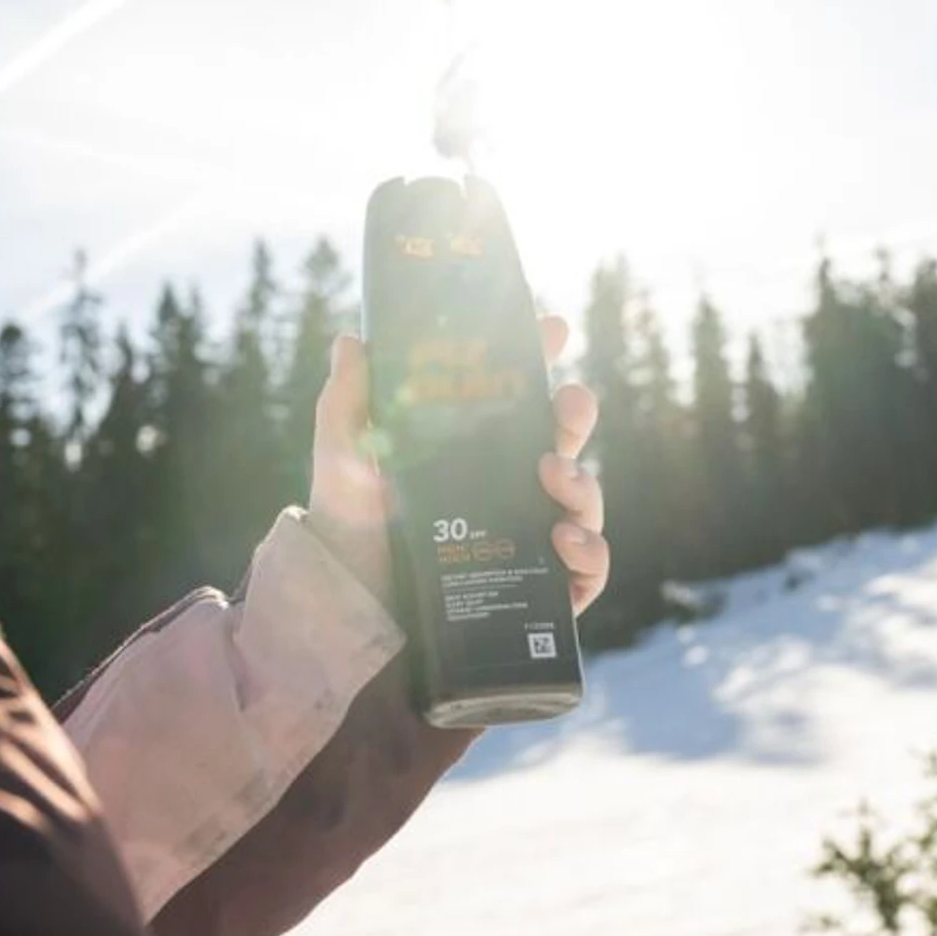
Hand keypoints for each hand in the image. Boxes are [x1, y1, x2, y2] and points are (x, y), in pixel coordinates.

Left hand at [307, 317, 608, 615]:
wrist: (350, 608)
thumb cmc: (350, 528)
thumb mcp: (345, 460)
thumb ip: (348, 403)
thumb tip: (352, 339)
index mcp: (473, 447)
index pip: (519, 395)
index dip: (541, 358)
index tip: (552, 327)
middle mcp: (510, 486)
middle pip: (564, 439)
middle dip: (576, 413)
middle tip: (564, 403)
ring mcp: (530, 535)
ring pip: (584, 499)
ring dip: (583, 482)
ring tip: (553, 476)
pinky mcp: (541, 589)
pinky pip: (588, 570)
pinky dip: (591, 553)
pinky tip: (565, 541)